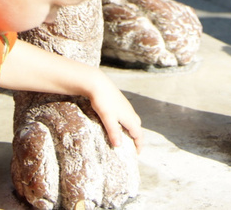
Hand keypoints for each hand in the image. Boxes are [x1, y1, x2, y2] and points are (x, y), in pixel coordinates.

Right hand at [1, 39, 141, 150]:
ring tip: (134, 150)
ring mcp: (117, 109)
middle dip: (138, 138)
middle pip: (137, 125)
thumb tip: (103, 113)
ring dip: (134, 138)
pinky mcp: (107, 111)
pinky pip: (114, 125)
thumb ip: (105, 110)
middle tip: (137, 150)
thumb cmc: (96, 90)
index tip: (137, 144)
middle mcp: (123, 108)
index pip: (135, 121)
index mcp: (123, 106)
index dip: (137, 133)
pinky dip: (116, 134)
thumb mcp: (103, 101)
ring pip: (131, 125)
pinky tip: (117, 144)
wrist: (91, 79)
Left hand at [85, 67, 142, 151]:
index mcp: (129, 117)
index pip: (139, 134)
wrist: (98, 83)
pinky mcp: (120, 102)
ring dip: (132, 129)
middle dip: (137, 137)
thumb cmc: (103, 101)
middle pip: (137, 127)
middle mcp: (130, 111)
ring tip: (126, 136)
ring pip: (133, 119)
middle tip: (132, 146)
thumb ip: (114, 132)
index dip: (139, 144)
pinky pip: (127, 115)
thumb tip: (119, 146)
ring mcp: (125, 106)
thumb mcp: (107, 118)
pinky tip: (118, 123)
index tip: (137, 154)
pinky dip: (127, 122)